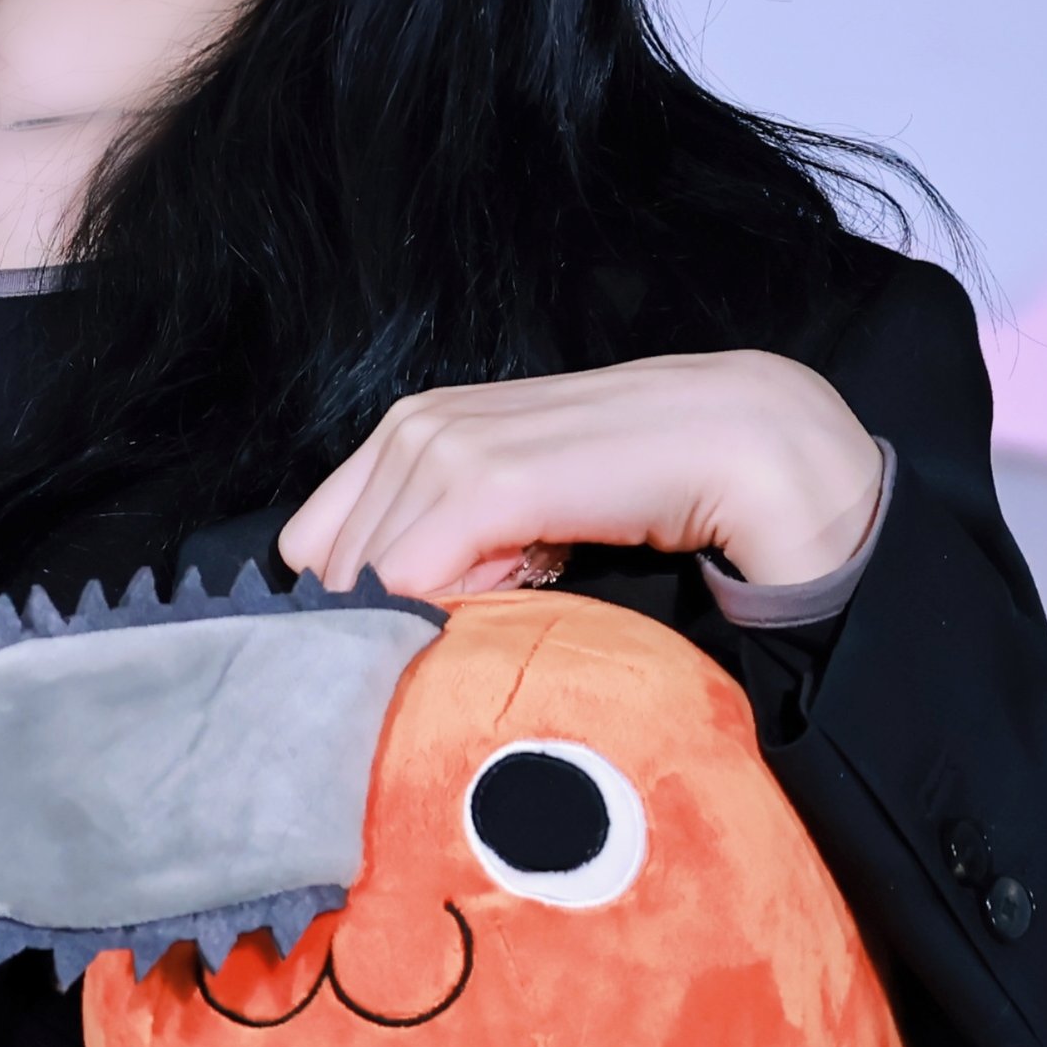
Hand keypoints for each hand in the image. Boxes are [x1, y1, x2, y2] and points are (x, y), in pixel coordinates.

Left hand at [279, 352, 885, 598]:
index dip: (362, 599)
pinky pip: (412, 580)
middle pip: (333, 573)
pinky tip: (527, 582)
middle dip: (390, 612)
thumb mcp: (512, 512)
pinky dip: (453, 609)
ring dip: (435, 610)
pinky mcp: (485, 480)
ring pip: (369, 583)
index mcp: (407, 430)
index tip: (442, 606)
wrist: (732, 442)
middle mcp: (412, 427)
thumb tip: (382, 618)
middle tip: (494, 595)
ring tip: (525, 578)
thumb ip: (442, 542)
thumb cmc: (624, 483)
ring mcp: (445, 446)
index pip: (314, 546)